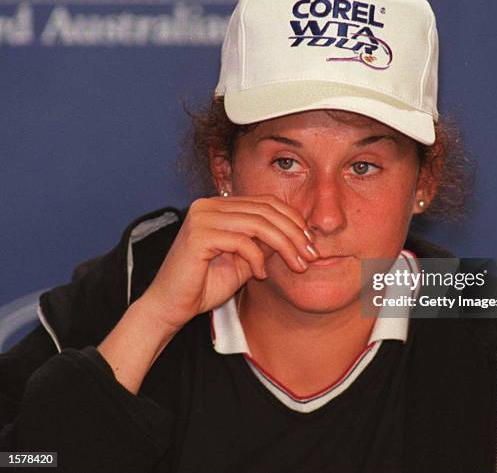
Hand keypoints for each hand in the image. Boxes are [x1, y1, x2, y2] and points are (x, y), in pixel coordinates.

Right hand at [140, 195, 319, 330]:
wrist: (170, 307)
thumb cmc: (205, 285)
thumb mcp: (244, 260)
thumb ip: (265, 243)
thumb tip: (299, 233)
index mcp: (219, 205)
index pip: (266, 202)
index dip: (293, 219)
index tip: (311, 242)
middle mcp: (209, 204)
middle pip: (266, 210)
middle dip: (295, 233)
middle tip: (312, 255)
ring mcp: (202, 216)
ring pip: (259, 223)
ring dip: (285, 245)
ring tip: (298, 265)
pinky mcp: (198, 234)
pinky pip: (242, 241)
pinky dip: (258, 259)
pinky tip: (261, 276)